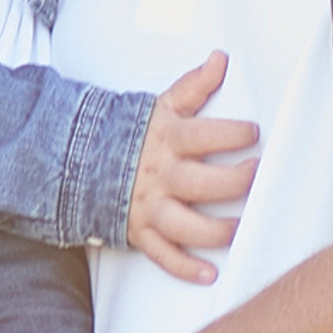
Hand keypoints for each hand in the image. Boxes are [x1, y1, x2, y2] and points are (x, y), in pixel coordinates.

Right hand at [126, 49, 260, 284]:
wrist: (79, 160)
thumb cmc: (131, 133)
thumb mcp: (161, 105)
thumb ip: (194, 86)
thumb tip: (220, 59)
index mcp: (166, 140)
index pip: (203, 135)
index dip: (231, 134)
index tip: (252, 133)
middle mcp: (159, 175)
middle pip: (201, 183)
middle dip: (233, 181)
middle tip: (253, 173)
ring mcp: (149, 206)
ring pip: (185, 224)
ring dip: (215, 230)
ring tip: (238, 227)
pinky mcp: (141, 232)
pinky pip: (162, 254)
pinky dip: (185, 268)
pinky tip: (211, 274)